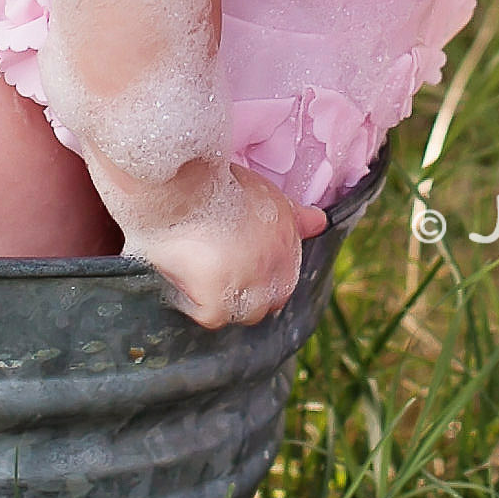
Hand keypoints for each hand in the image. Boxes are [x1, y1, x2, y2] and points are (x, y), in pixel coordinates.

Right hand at [97, 154, 325, 327]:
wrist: (178, 184)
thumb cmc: (214, 180)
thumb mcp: (262, 192)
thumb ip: (294, 215)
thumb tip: (320, 222)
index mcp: (287, 240)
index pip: (285, 279)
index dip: (261, 274)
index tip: (237, 262)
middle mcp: (275, 267)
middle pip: (269, 300)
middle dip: (247, 291)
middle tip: (216, 269)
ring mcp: (249, 286)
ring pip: (244, 313)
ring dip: (225, 300)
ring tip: (198, 275)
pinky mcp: (219, 300)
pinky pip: (212, 317)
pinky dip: (196, 304)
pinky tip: (183, 281)